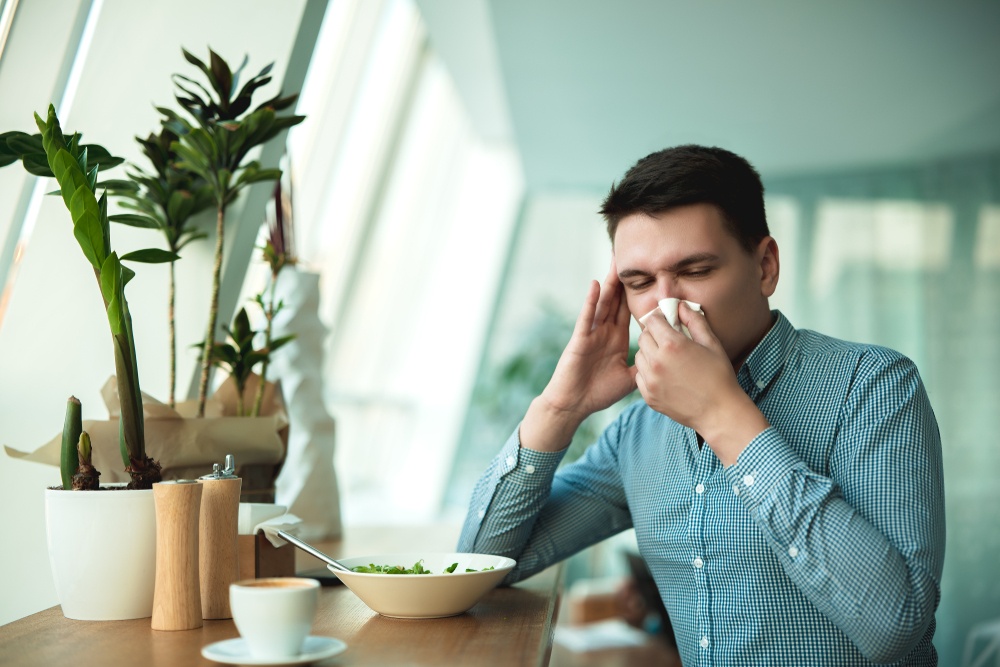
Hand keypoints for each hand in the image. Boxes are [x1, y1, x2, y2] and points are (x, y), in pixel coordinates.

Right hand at [520, 260, 637, 451]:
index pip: (629, 312)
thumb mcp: (628, 379)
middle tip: (632, 258)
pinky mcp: (580, 339)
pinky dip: (591, 301)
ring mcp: (592, 333)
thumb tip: (664, 361)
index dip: (638, 295)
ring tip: (615, 262)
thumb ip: (643, 366)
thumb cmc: (597, 393)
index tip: (650, 278)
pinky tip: (596, 285)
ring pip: (603, 303)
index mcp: (616, 339)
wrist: (574, 404)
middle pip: (617, 301)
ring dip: (609, 283)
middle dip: (624, 281)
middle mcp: (604, 332)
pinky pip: (587, 317)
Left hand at [635, 303, 768, 464]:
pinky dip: (648, 372)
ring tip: (668, 358)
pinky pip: (640, 376)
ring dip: (650, 353)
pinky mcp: (648, 396)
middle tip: (669, 340)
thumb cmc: (719, 375)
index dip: (660, 319)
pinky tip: (665, 375)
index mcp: (672, 345)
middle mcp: (656, 362)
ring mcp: (650, 381)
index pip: (652, 321)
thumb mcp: (711, 343)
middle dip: (654, 334)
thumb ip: (694, 320)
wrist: (719, 412)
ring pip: (639, 356)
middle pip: (643, 337)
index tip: (668, 322)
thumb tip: (680, 306)